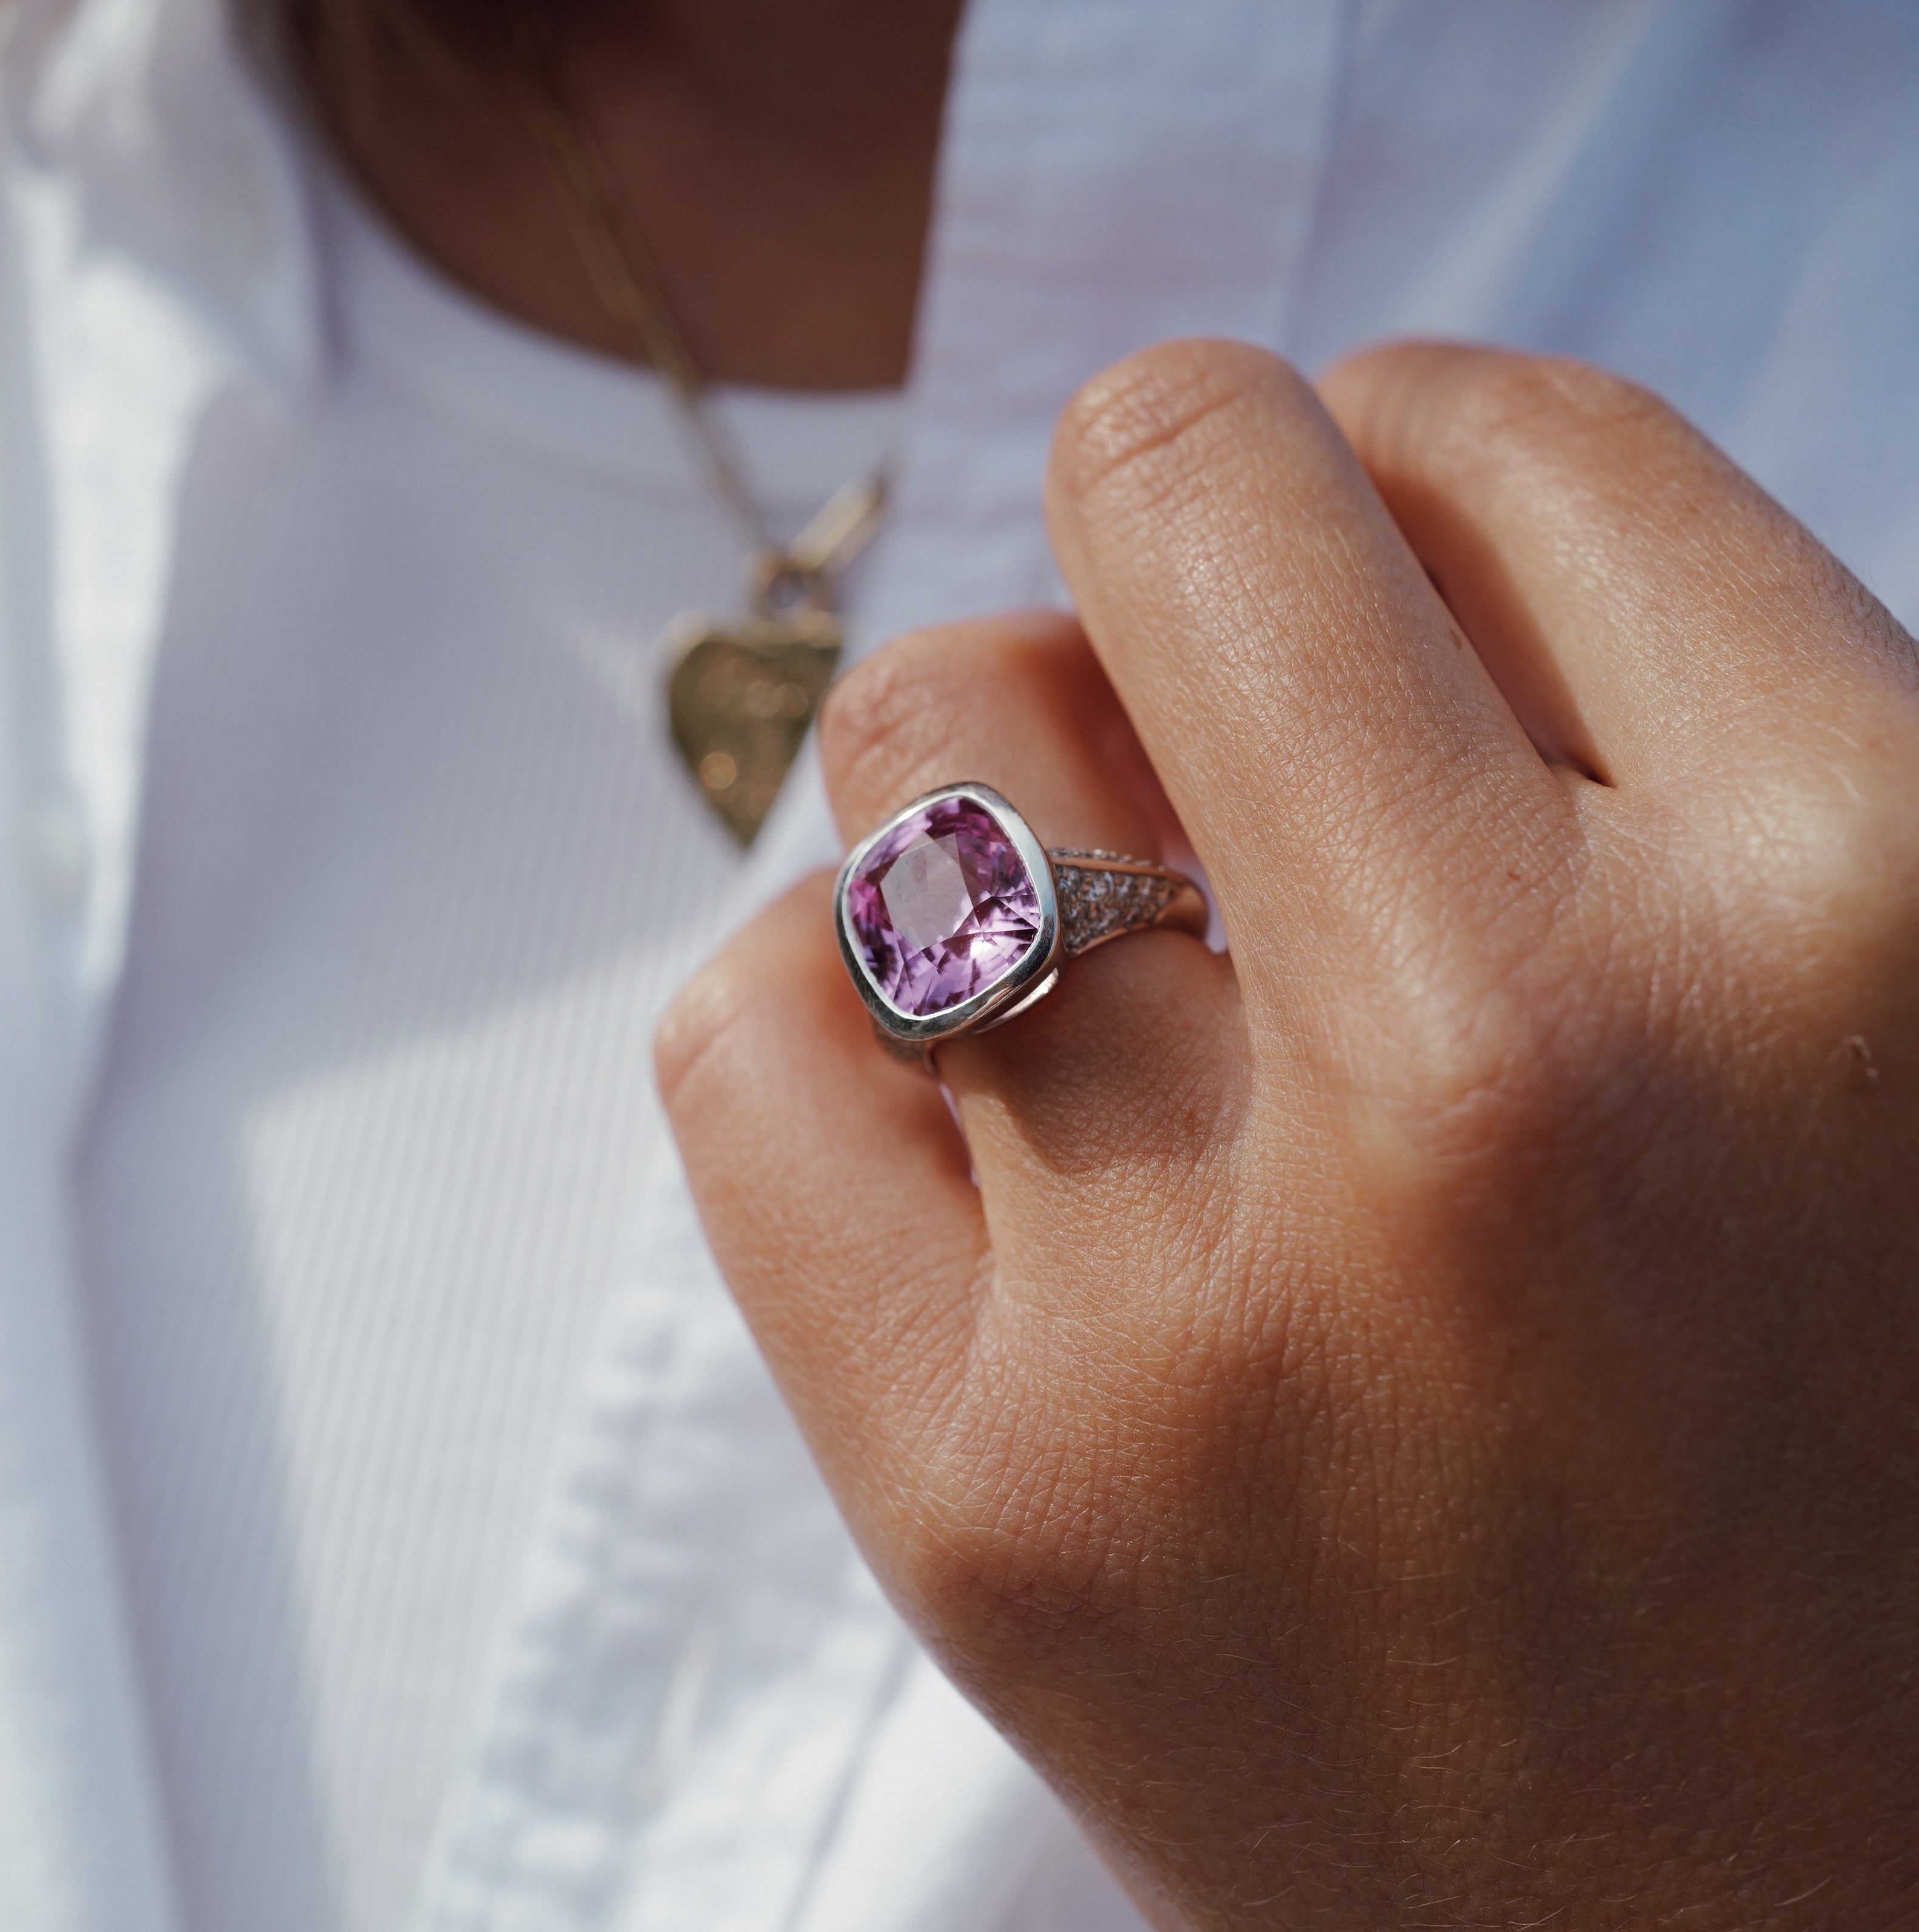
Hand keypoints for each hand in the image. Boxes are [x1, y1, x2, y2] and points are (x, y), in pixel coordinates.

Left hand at [657, 341, 1918, 1928]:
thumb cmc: (1863, 1463)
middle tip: (1212, 675)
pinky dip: (833, 999)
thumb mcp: (1885, 1008)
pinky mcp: (987, 1509)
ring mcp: (1218, 1309)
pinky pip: (756, 1038)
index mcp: (1865, 904)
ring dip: (1000, 763)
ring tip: (1110, 908)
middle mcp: (1534, 1071)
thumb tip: (1342, 486)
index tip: (1404, 579)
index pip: (1512, 440)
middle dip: (1183, 524)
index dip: (1428, 467)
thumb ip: (1654, 716)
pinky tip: (965, 1090)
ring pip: (926, 736)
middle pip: (1172, 489)